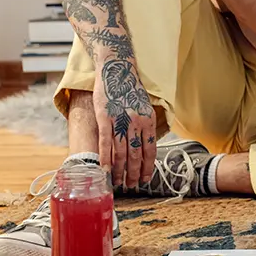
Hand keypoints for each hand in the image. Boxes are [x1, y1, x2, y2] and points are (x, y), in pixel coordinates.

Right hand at [93, 58, 156, 188]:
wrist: (117, 69)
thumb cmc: (131, 90)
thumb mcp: (145, 106)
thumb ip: (145, 125)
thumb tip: (145, 146)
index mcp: (148, 121)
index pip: (150, 150)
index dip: (147, 167)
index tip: (145, 179)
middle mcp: (136, 122)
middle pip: (136, 154)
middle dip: (134, 173)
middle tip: (132, 186)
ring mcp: (120, 121)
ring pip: (121, 152)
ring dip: (120, 170)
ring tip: (119, 182)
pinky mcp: (104, 118)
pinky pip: (105, 142)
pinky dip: (105, 158)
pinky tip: (105, 170)